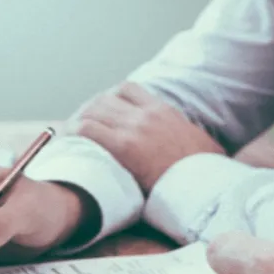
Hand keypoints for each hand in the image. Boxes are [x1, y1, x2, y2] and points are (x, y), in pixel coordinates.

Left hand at [73, 82, 223, 192]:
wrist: (206, 185)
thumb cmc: (204, 173)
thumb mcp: (198, 142)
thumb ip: (180, 134)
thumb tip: (181, 144)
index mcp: (164, 110)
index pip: (127, 89)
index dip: (108, 97)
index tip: (100, 110)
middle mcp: (147, 114)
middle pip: (104, 98)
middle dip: (88, 110)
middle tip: (77, 125)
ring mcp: (135, 128)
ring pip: (93, 110)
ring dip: (78, 120)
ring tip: (69, 134)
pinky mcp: (124, 146)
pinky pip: (88, 130)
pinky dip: (73, 133)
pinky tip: (68, 142)